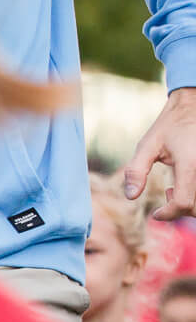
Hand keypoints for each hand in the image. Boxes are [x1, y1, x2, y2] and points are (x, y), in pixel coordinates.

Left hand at [123, 87, 195, 219]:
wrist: (192, 107)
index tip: (155, 214)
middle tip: (166, 196)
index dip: (168, 214)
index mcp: (190, 164)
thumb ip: (136, 171)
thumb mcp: (147, 146)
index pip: (184, 203)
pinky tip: (184, 184)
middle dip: (180, 212)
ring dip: (190, 205)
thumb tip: (130, 196)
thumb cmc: (169, 126)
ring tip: (174, 190)